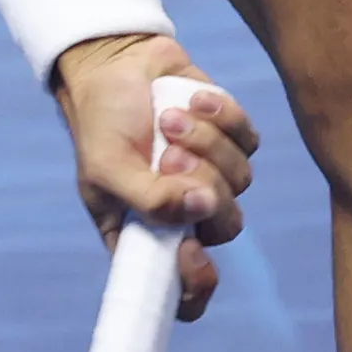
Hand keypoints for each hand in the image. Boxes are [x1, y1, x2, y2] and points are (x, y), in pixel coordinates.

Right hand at [52, 32, 257, 322]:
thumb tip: (202, 208)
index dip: (195, 283)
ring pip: (241, 180)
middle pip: (225, 227)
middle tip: (168, 154)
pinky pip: (249, 140)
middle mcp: (185, 213)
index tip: (189, 250)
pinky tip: (193, 99)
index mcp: (148, 234)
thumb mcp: (107, 166)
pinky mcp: (232, 139)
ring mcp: (212, 176)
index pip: (182, 290)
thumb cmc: (103, 121)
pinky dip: (223, 116)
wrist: (118, 61)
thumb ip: (150, 199)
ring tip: (170, 117)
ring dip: (206, 143)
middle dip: (203, 186)